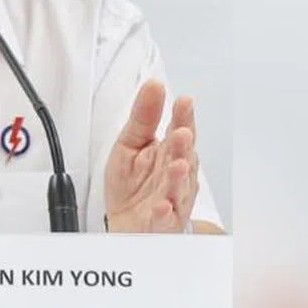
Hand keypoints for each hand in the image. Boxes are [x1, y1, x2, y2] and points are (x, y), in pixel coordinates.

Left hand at [103, 79, 198, 232]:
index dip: (183, 117)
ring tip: (176, 165)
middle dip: (183, 146)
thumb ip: (143, 116)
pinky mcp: (164, 222)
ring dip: (178, 177)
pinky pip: (165, 218)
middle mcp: (176, 173)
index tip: (184, 102)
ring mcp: (173, 198)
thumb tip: (154, 85)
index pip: (180, 129)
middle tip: (181, 133)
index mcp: (168, 151)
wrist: (123, 222)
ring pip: (179, 187)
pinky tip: (161, 205)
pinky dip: (164, 212)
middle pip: (184, 157)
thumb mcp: (130, 143)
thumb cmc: (130, 184)